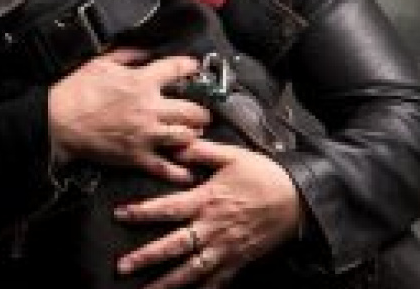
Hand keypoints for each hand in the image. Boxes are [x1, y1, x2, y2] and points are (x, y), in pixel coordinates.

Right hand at [48, 49, 209, 182]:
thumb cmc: (76, 91)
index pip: (176, 69)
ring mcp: (146, 134)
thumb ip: (128, 55)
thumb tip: (146, 51)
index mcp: (141, 81)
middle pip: (192, 110)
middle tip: (202, 112)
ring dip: (193, 135)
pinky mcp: (137, 156)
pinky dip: (180, 171)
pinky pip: (166, 167)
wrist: (58, 121)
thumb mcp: (100, 63)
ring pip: (185, 136)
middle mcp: (149, 108)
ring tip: (193, 134)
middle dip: (201, 111)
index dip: (190, 66)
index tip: (194, 68)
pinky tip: (189, 171)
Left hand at [113, 140, 302, 288]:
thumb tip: (176, 145)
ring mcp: (226, 248)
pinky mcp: (239, 261)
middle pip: (175, 246)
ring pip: (192, 270)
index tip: (120, 215)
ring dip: (168, 282)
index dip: (142, 212)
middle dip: (147, 257)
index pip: (168, 207)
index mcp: (207, 200)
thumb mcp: (232, 155)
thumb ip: (201, 151)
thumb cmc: (264, 176)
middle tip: (123, 267)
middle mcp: (213, 227)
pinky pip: (217, 281)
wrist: (299, 199)